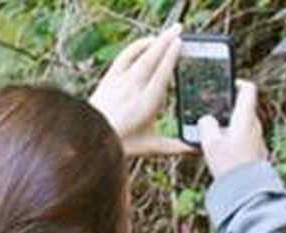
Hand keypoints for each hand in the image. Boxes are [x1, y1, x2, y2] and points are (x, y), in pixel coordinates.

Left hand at [88, 24, 192, 156]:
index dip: (170, 58)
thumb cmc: (120, 143)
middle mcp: (132, 90)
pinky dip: (137, 46)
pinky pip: (124, 57)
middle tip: (179, 31)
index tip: (180, 44)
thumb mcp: (150, 146)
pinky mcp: (110, 78)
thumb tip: (196, 149)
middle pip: (151, 60)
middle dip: (166, 43)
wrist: (90, 137)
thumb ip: (174, 146)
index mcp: (146, 105)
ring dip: (155, 42)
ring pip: (139, 56)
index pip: (161, 76)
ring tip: (169, 32)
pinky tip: (148, 41)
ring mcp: (119, 82)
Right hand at [198, 80, 268, 178]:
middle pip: (244, 108)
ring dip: (230, 126)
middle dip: (228, 109)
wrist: (248, 190)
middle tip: (213, 113)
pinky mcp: (257, 153)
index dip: (238, 82)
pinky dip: (234, 140)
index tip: (228, 83)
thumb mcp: (210, 143)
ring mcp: (258, 140)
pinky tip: (222, 151)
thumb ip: (206, 125)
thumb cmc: (230, 165)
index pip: (248, 90)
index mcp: (245, 118)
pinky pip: (245, 140)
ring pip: (243, 125)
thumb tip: (206, 120)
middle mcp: (255, 126)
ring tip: (214, 136)